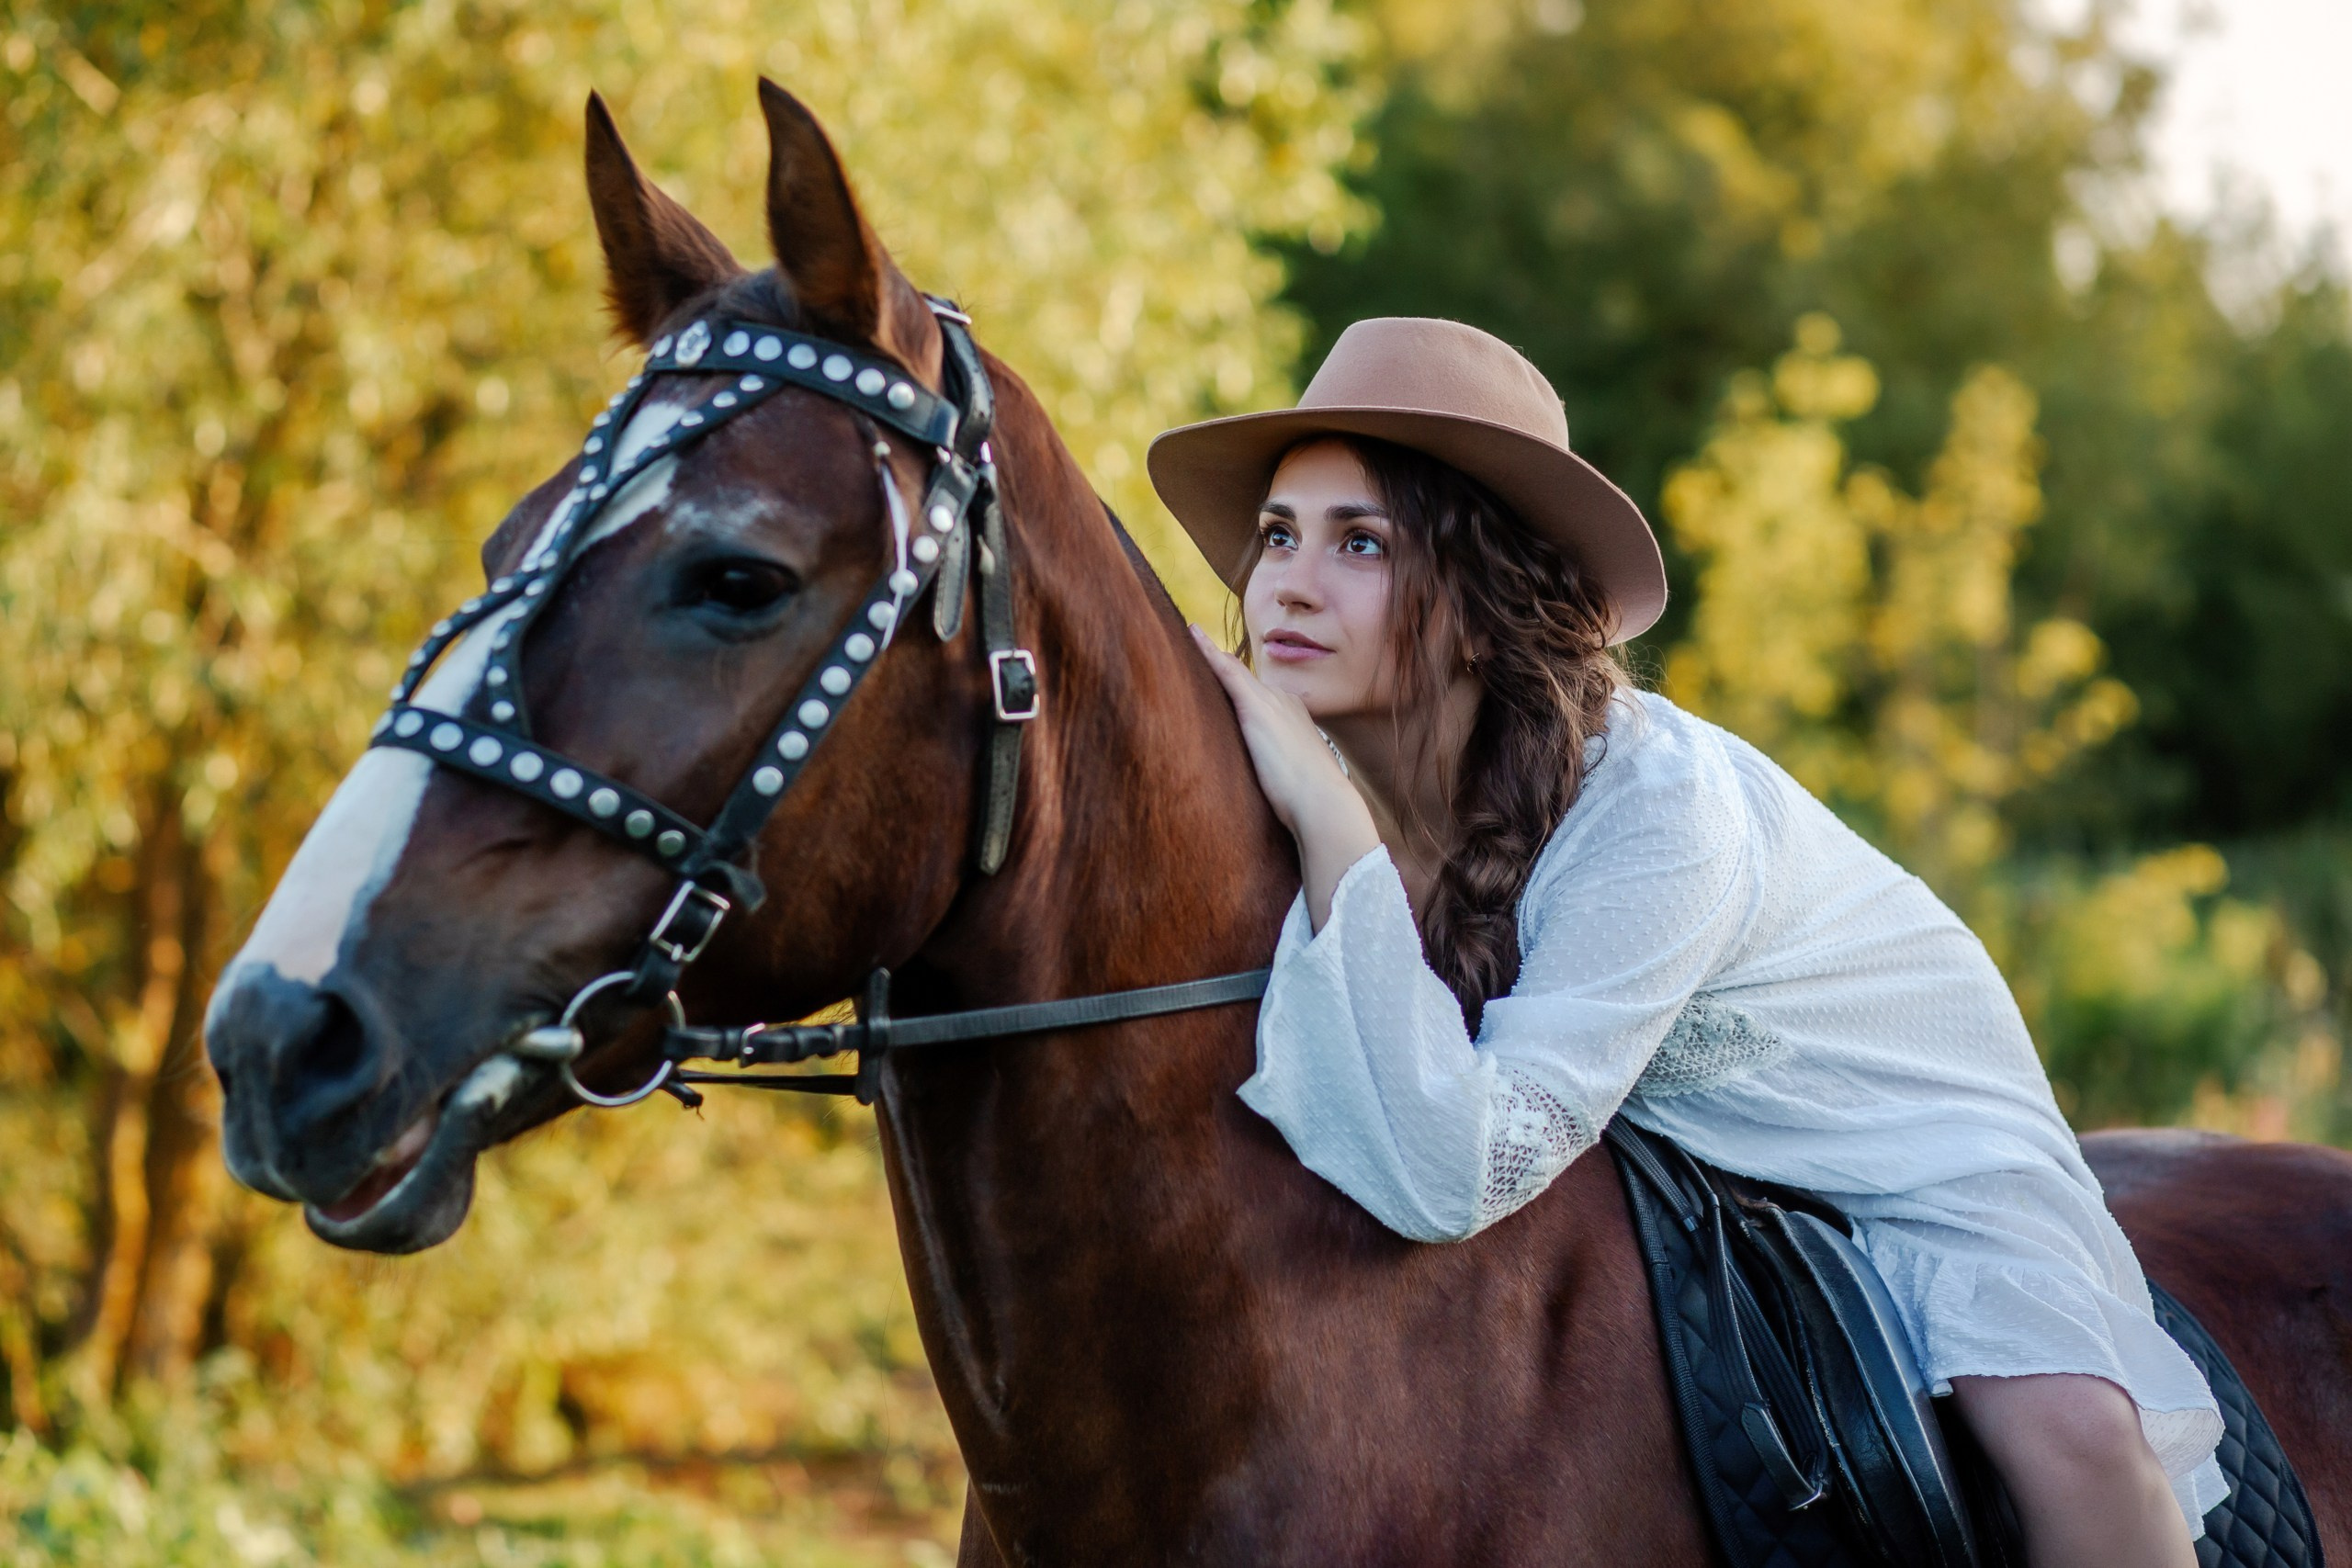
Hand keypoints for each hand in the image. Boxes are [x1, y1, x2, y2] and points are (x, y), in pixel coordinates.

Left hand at [1191, 625, 1380, 929]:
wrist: (1322, 806)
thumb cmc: (1311, 807)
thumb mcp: (1294, 785)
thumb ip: (1280, 777)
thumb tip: (1276, 797)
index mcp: (1295, 719)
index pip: (1260, 695)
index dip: (1240, 685)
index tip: (1223, 672)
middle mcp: (1285, 703)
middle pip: (1245, 679)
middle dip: (1221, 664)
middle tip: (1193, 641)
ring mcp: (1271, 702)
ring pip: (1233, 670)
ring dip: (1209, 653)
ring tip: (1186, 633)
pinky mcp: (1256, 708)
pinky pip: (1226, 671)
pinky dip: (1208, 652)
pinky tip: (1190, 634)